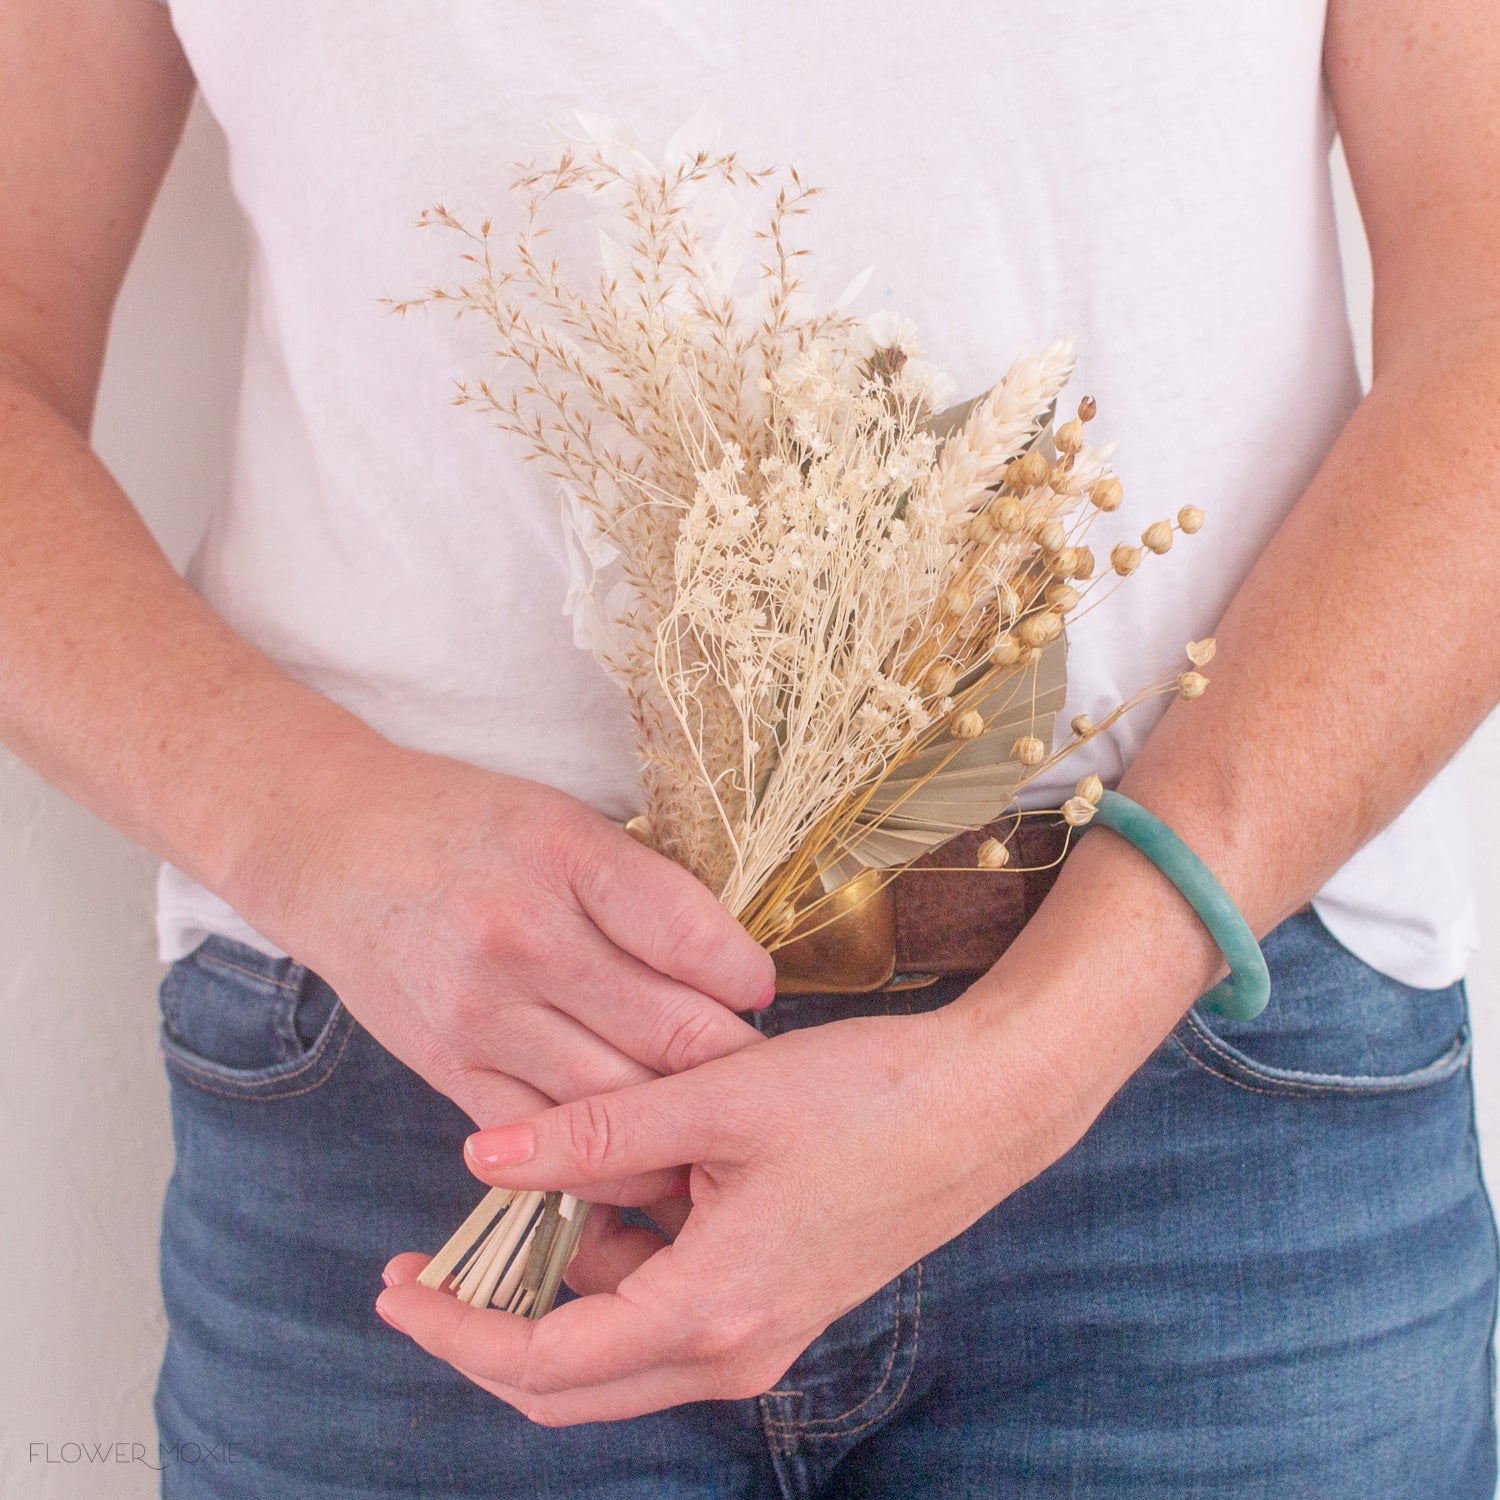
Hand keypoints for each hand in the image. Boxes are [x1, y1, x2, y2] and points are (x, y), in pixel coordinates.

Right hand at [231, 741, 774, 1174]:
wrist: (334, 848)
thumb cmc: (465, 826)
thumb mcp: (562, 821)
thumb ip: (640, 890)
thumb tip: (730, 969)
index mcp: (565, 854)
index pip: (689, 933)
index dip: (744, 975)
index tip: (757, 989)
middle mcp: (523, 937)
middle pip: (666, 1030)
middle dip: (729, 1063)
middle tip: (761, 1074)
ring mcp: (480, 1012)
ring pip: (616, 1100)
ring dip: (679, 1120)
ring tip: (714, 1120)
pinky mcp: (447, 1067)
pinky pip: (545, 1141)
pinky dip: (604, 1160)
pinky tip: (642, 1154)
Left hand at [375, 997, 1096, 1423]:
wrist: (988, 1106)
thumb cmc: (868, 1098)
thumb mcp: (720, 1101)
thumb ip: (597, 1133)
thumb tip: (482, 1154)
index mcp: (712, 1312)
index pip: (544, 1362)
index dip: (456, 1330)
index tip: (393, 1288)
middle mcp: (732, 1349)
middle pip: (571, 1378)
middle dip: (489, 1324)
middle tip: (427, 1263)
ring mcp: (758, 1331)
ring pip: (616, 1342)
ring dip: (556, 1284)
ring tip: (524, 1192)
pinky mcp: (773, 1299)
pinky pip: (664, 1307)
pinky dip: (614, 1263)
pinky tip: (611, 1182)